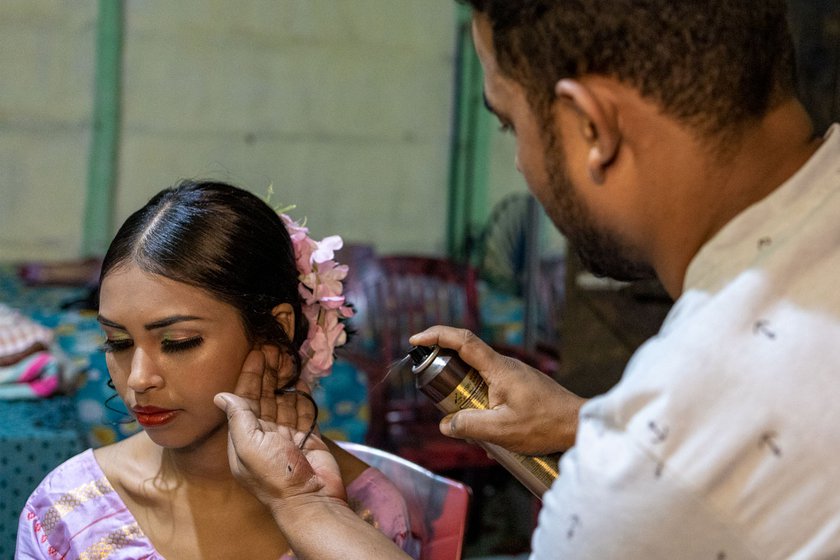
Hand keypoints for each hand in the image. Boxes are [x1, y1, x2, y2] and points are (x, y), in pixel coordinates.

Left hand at [214, 348, 345, 509]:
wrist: (310, 500)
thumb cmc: (274, 476)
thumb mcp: (248, 445)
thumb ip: (237, 417)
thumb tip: (220, 395)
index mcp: (244, 438)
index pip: (244, 399)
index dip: (248, 376)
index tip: (254, 353)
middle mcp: (264, 435)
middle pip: (264, 397)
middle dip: (267, 372)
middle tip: (272, 347)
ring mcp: (288, 437)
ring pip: (284, 401)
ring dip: (284, 380)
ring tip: (287, 357)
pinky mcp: (309, 438)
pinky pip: (304, 412)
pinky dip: (302, 396)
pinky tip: (301, 380)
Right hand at [409, 326, 585, 454]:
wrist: (579, 426)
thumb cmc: (545, 425)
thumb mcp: (502, 430)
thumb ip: (469, 426)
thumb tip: (445, 424)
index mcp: (498, 368)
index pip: (462, 340)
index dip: (436, 336)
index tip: (415, 340)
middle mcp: (505, 365)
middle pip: (465, 355)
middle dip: (445, 371)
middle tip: (436, 394)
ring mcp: (513, 374)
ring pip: (477, 376)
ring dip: (465, 394)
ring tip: (469, 424)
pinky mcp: (519, 386)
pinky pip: (490, 387)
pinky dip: (481, 402)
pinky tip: (489, 431)